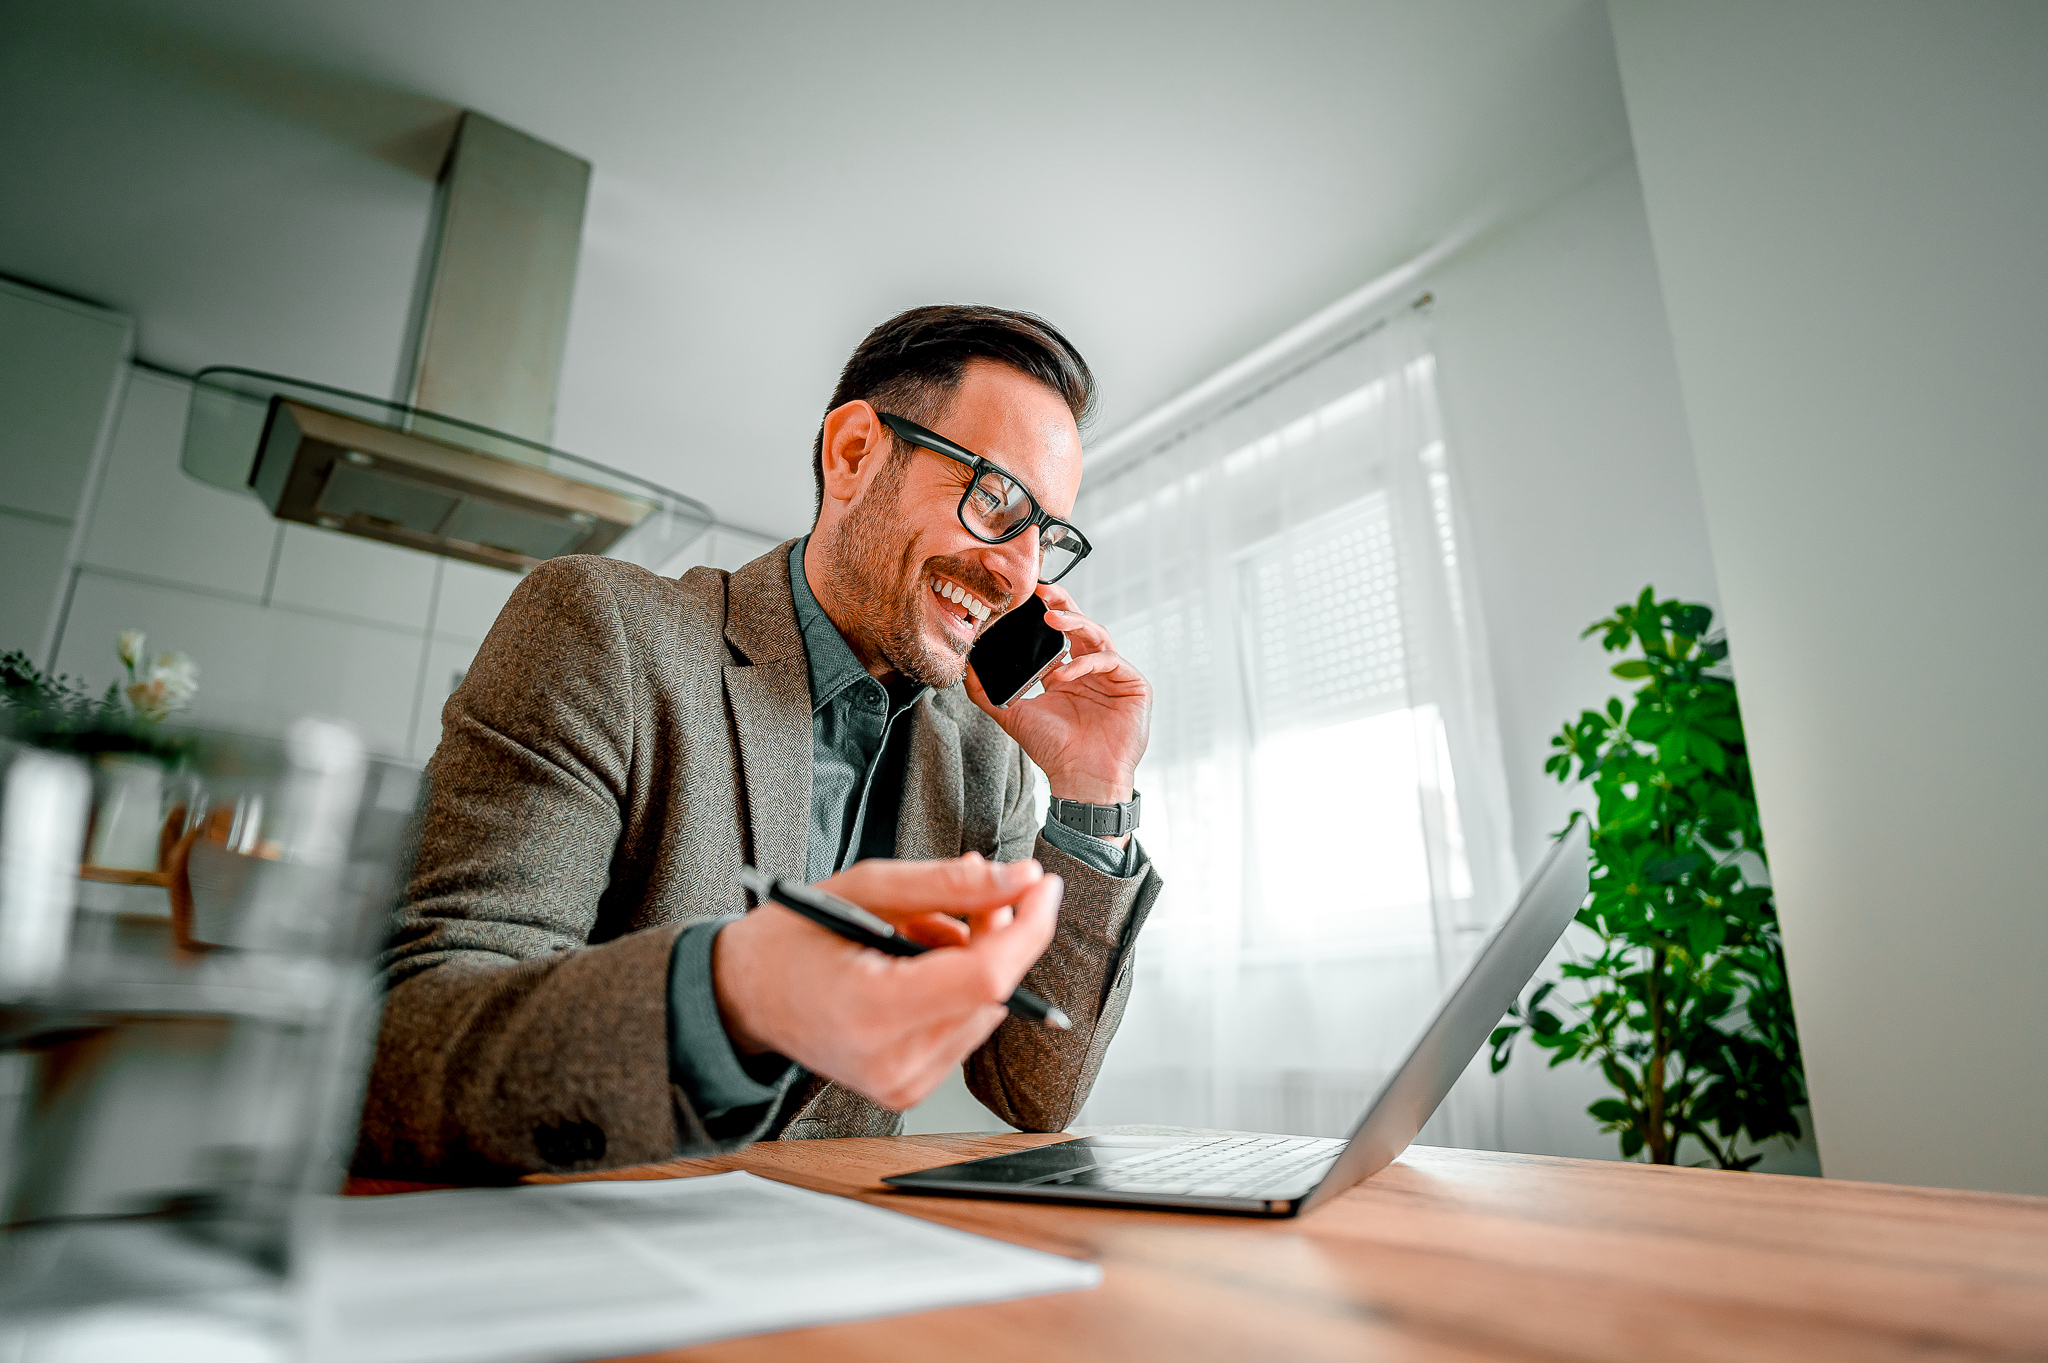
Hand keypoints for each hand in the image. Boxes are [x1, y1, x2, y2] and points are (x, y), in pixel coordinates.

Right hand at [710, 854, 1061, 1111]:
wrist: (743, 996)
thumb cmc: (792, 938)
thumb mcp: (865, 888)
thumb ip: (948, 884)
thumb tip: (1022, 879)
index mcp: (873, 1008)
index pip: (984, 977)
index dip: (1027, 927)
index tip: (1042, 886)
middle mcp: (891, 1060)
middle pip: (991, 993)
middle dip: (993, 936)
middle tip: (959, 897)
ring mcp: (900, 1084)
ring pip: (984, 1010)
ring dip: (970, 963)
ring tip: (914, 935)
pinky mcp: (906, 1090)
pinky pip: (964, 1030)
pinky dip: (954, 991)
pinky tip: (913, 969)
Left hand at [965, 582, 1150, 816]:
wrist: (1081, 779)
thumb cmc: (1054, 750)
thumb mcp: (1014, 715)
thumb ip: (987, 693)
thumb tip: (964, 670)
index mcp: (1067, 673)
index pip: (1058, 634)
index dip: (1045, 613)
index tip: (1025, 597)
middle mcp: (1091, 670)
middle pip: (1080, 625)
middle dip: (1062, 604)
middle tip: (1043, 591)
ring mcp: (1114, 677)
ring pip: (1098, 635)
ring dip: (1075, 623)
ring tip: (1051, 620)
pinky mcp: (1134, 686)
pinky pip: (1112, 661)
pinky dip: (1086, 663)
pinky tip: (1064, 674)